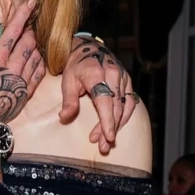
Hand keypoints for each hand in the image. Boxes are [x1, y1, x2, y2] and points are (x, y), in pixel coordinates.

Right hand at [0, 0, 45, 129]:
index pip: (13, 31)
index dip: (22, 15)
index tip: (31, 3)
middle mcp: (13, 67)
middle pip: (28, 41)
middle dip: (29, 30)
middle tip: (28, 24)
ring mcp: (22, 79)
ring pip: (36, 55)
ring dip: (35, 44)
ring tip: (31, 39)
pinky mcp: (27, 90)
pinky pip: (39, 71)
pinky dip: (39, 61)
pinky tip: (36, 57)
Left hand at [59, 37, 135, 152]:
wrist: (88, 48)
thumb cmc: (76, 65)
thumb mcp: (67, 80)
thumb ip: (69, 100)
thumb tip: (64, 117)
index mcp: (96, 73)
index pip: (105, 100)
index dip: (107, 120)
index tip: (108, 136)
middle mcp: (113, 74)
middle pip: (115, 107)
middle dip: (109, 128)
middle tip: (102, 146)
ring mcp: (122, 77)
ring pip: (124, 107)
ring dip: (117, 125)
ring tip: (106, 141)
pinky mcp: (127, 81)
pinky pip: (130, 102)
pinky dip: (124, 117)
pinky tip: (115, 127)